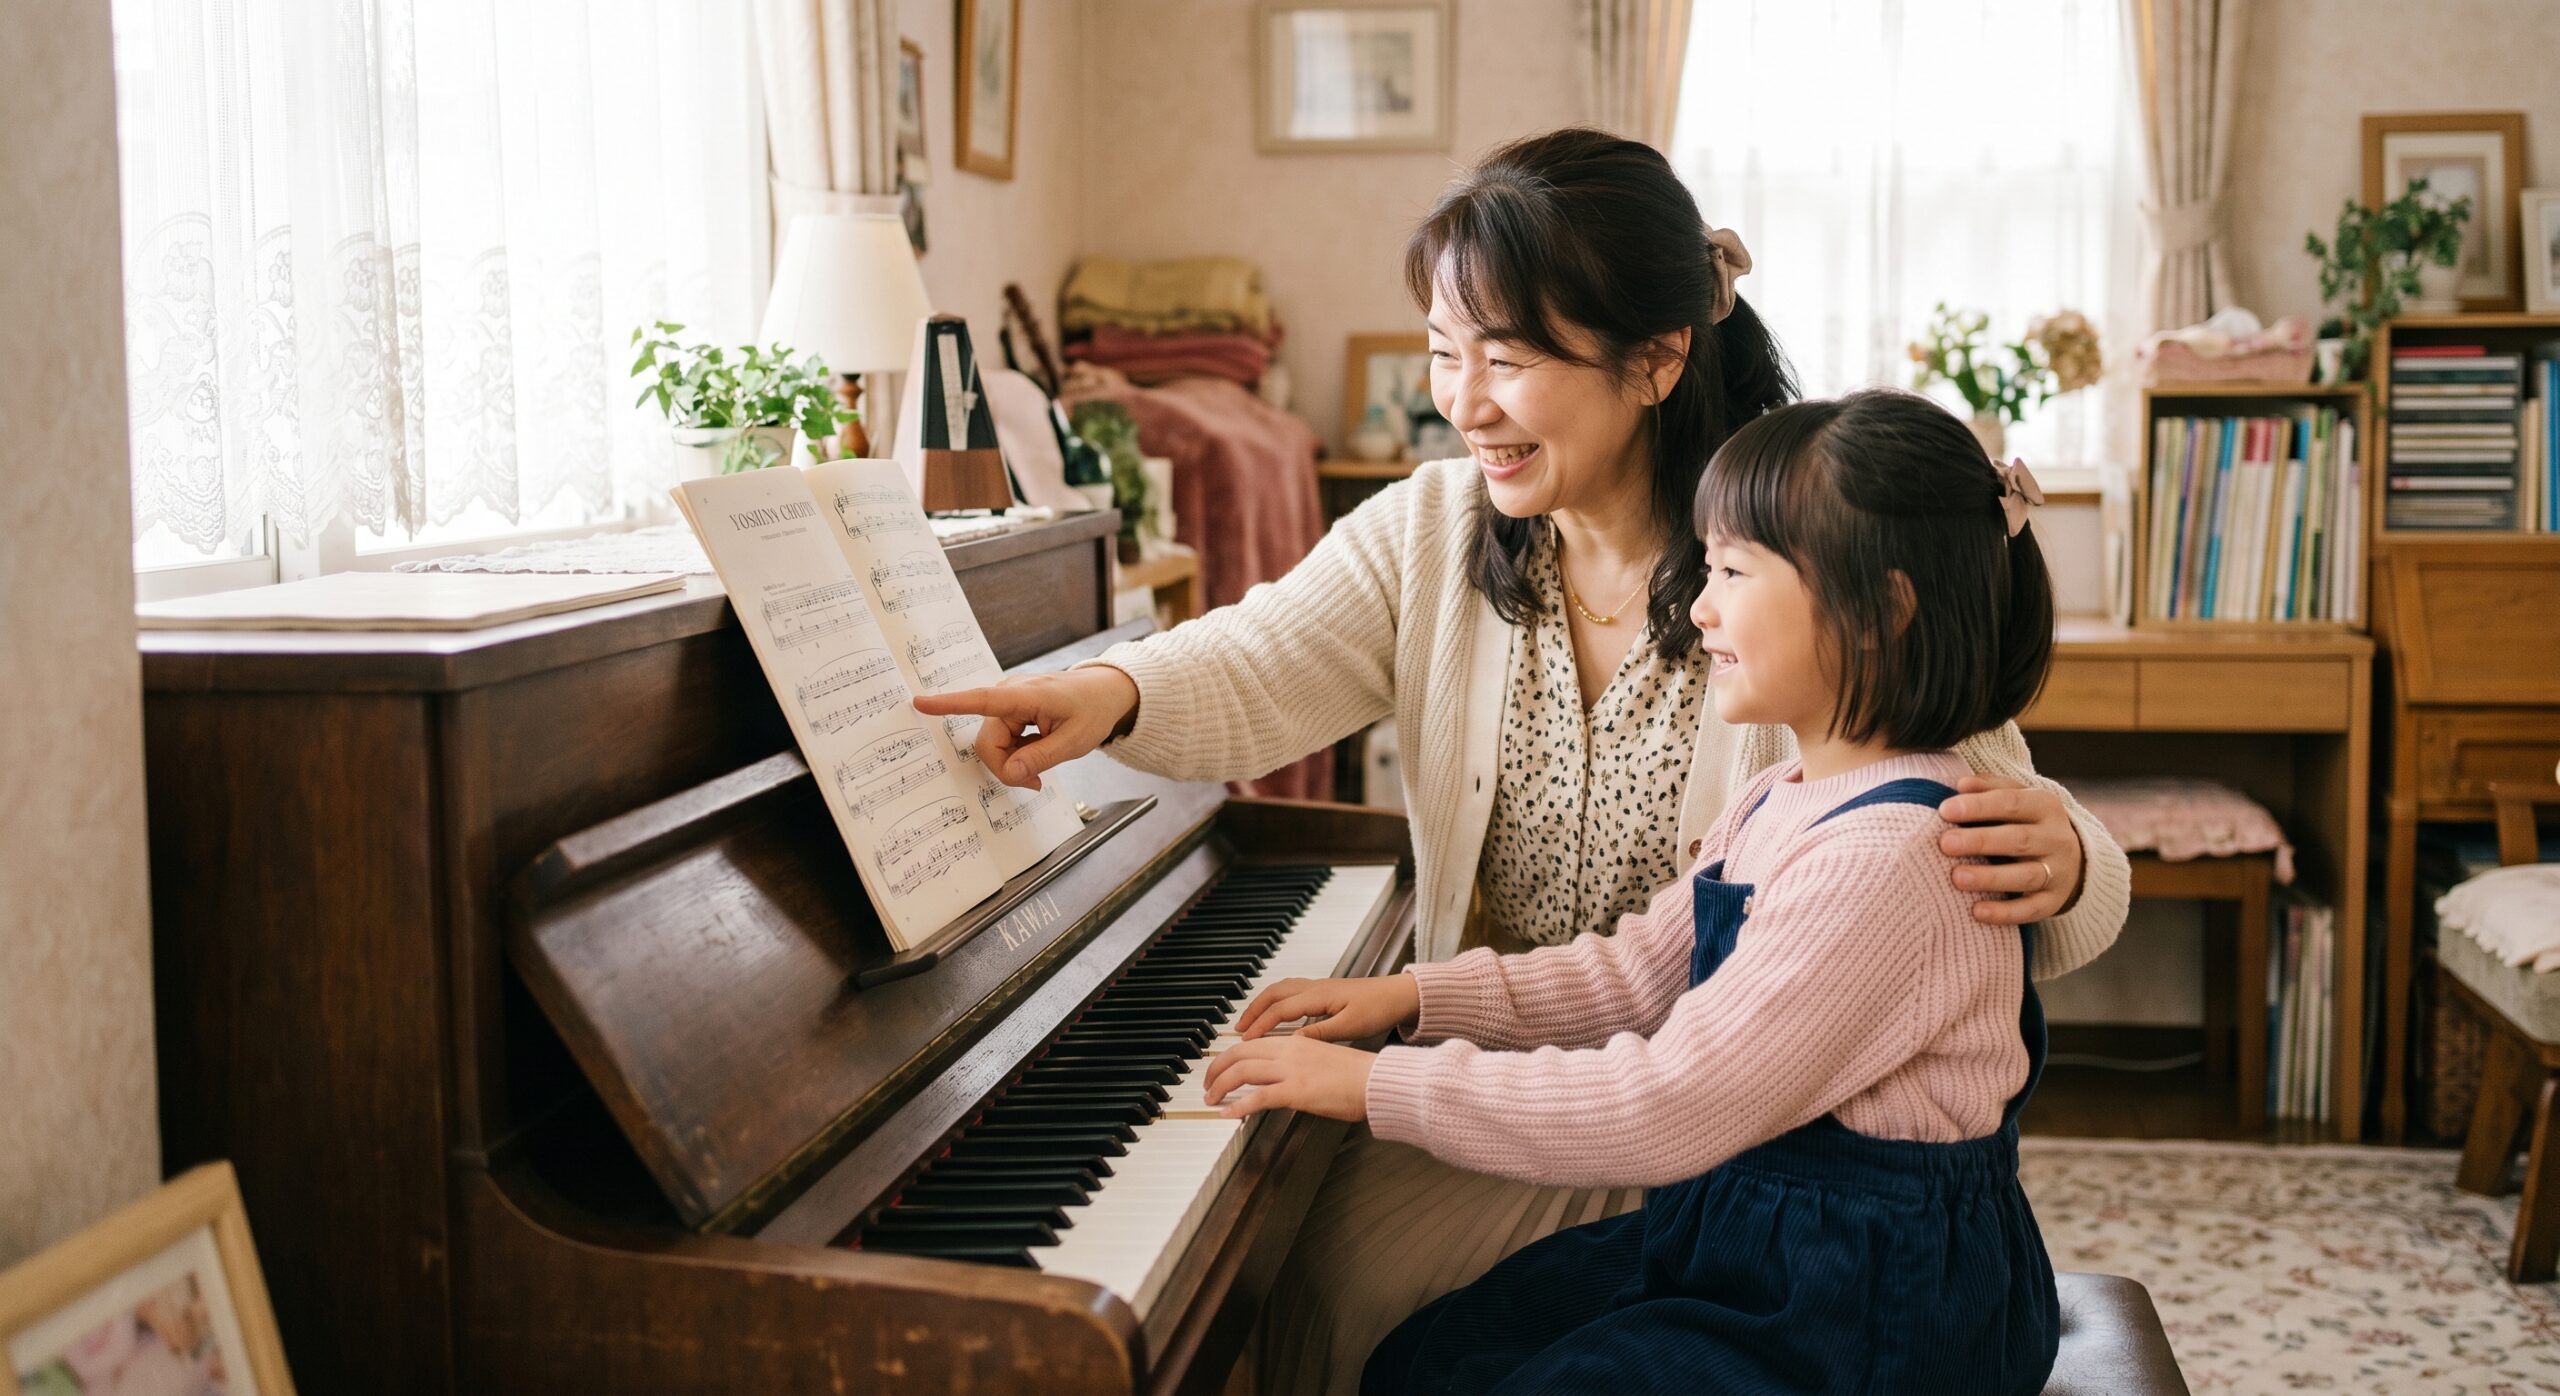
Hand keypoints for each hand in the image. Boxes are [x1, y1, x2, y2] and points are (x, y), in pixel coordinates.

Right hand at [912, 667, 1139, 789]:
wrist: (1106, 693)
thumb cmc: (1093, 710)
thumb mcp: (1075, 741)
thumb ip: (1041, 757)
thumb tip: (1011, 771)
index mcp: (1026, 695)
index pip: (982, 700)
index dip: (949, 705)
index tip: (920, 703)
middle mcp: (1011, 695)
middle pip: (988, 742)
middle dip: (1006, 767)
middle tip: (1035, 782)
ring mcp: (1010, 704)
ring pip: (994, 746)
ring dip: (1013, 764)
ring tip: (1040, 770)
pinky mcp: (1012, 712)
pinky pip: (1003, 742)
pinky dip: (1017, 756)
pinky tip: (1036, 758)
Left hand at [1203, 1035, 1376, 1120]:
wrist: (1379, 1081)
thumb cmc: (1360, 1075)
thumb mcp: (1325, 1061)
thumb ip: (1302, 1065)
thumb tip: (1288, 1079)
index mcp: (1297, 1042)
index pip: (1252, 1044)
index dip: (1230, 1056)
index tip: (1221, 1068)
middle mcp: (1289, 1051)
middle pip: (1239, 1053)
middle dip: (1216, 1069)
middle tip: (1207, 1084)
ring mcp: (1291, 1070)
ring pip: (1241, 1071)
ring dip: (1220, 1086)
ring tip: (1211, 1099)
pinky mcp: (1296, 1091)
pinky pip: (1257, 1097)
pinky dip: (1237, 1106)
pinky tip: (1228, 1114)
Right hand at [1233, 975, 1420, 1041]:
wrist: (1400, 994)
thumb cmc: (1380, 1008)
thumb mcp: (1350, 1026)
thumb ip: (1319, 1034)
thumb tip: (1293, 1043)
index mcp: (1318, 995)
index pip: (1279, 1010)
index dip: (1260, 1025)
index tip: (1245, 1039)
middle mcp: (1314, 987)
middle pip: (1273, 994)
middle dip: (1253, 1010)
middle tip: (1238, 1028)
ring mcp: (1319, 986)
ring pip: (1281, 990)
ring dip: (1263, 1003)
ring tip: (1252, 1020)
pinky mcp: (1325, 990)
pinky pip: (1291, 991)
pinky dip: (1277, 1000)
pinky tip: (1278, 1012)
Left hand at [1937, 775, 2084, 924]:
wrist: (2073, 858)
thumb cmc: (2027, 822)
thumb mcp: (2017, 798)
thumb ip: (1990, 788)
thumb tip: (1961, 784)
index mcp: (2046, 806)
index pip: (2011, 802)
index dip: (1978, 806)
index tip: (1944, 810)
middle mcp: (2057, 838)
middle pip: (2018, 839)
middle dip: (1980, 841)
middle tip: (1945, 843)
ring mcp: (2059, 872)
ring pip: (2026, 876)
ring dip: (1990, 878)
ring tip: (1956, 877)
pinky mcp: (2053, 901)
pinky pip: (2030, 909)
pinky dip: (2004, 912)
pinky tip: (1976, 912)